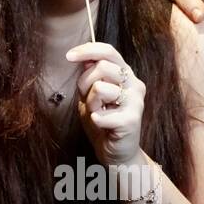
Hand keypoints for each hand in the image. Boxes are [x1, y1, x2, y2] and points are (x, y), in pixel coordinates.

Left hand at [66, 41, 145, 166]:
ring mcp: (136, 101)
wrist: (115, 152)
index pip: (108, 51)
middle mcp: (134, 84)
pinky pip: (102, 113)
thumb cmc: (102, 120)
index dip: (87, 50)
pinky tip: (101, 124)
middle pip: (102, 67)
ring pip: (100, 88)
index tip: (68, 56)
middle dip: (85, 83)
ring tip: (98, 113)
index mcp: (125, 74)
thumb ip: (89, 76)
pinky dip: (95, 119)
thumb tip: (85, 58)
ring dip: (91, 103)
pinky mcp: (132, 120)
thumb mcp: (89, 95)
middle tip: (88, 100)